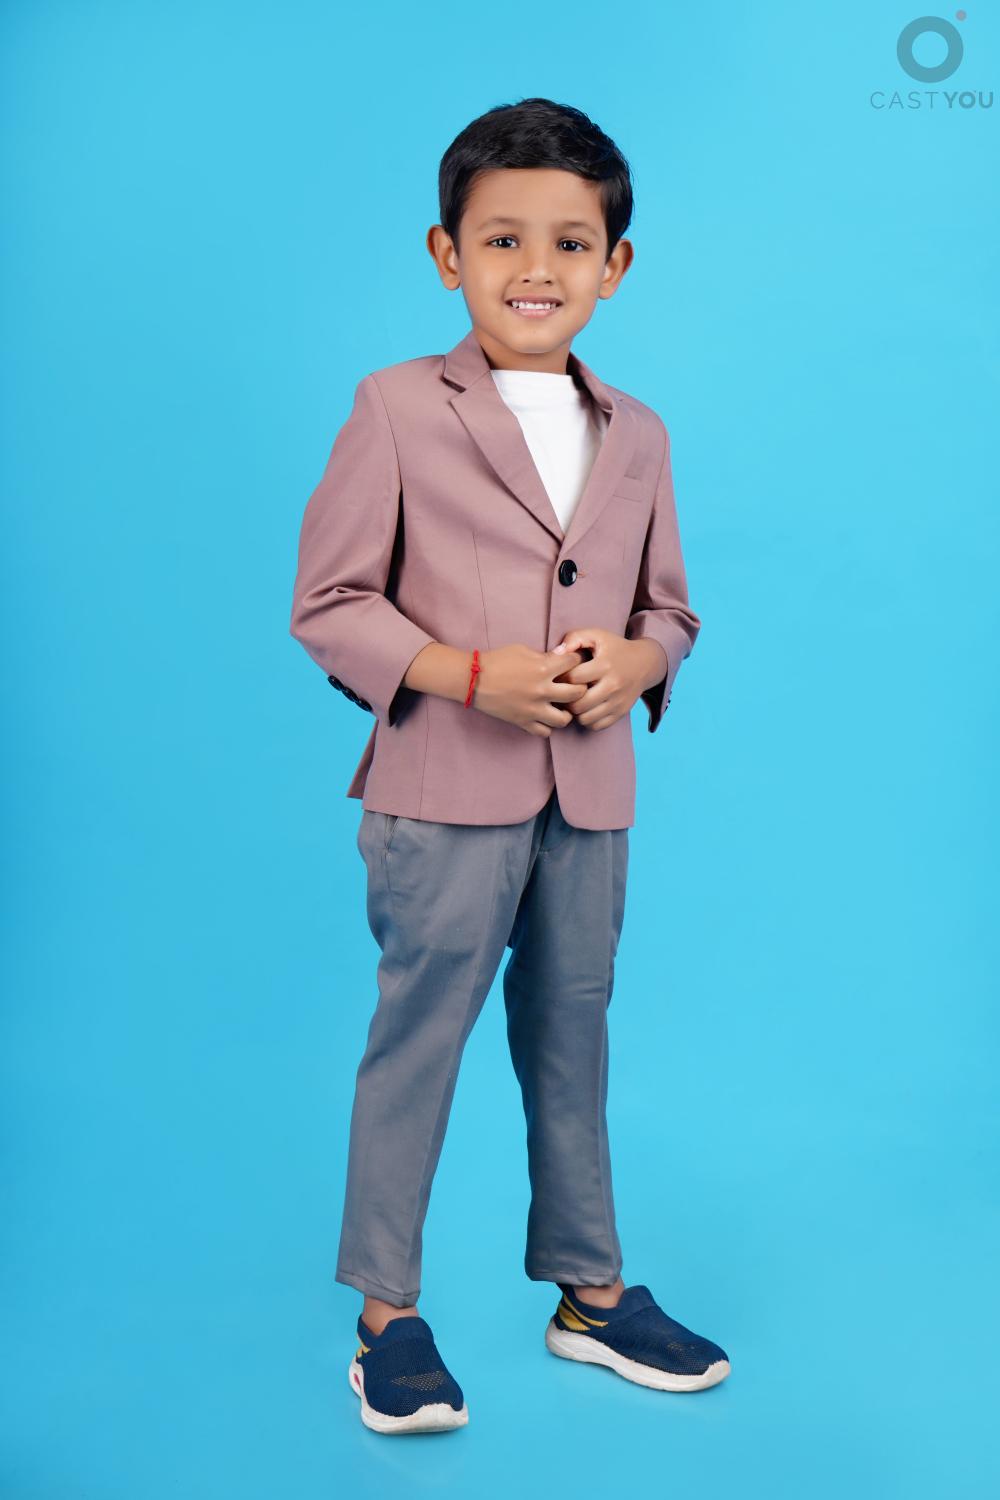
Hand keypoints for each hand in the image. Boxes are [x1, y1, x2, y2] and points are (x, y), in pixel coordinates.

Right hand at [472, 643, 589, 736]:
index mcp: (543, 668)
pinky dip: (547, 726)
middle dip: (580, 688)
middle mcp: (542, 690)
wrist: (472, 680)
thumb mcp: (522, 650)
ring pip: (565, 719)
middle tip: (574, 686)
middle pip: (578, 693)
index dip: (575, 660)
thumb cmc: (496, 661)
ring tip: (561, 707)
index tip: (571, 662)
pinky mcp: (523, 722)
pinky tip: (544, 717)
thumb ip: (545, 655)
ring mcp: (533, 709)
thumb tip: (563, 655)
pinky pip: (545, 732)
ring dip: (566, 712)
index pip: (574, 663)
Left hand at [550, 627, 667, 730]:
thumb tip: (556, 652)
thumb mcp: (597, 636)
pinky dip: (587, 720)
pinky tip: (586, 708)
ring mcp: (617, 701)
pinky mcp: (620, 712)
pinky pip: (596, 726)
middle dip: (567, 699)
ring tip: (575, 700)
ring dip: (576, 712)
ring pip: (585, 718)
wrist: (645, 664)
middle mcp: (613, 685)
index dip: (562, 677)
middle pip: (578, 704)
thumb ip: (574, 638)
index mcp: (605, 665)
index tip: (562, 675)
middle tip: (565, 692)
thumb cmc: (614, 648)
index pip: (573, 678)